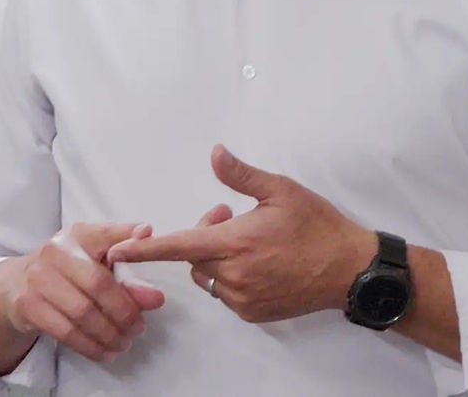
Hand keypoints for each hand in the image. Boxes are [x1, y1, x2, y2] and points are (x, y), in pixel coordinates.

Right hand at [0, 222, 167, 367]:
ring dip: (109, 334)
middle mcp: (55, 252)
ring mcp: (38, 278)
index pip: (106, 236)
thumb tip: (155, 297)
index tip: (149, 253)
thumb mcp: (94, 259)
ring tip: (123, 343)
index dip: (127, 242)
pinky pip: (66, 332)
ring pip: (83, 313)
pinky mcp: (28, 305)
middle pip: (98, 284)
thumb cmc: (66, 271)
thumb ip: (127, 272)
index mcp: (77, 235)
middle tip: (138, 328)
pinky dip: (90, 347)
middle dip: (124, 312)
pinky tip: (104, 352)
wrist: (15, 284)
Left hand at [105, 145, 371, 322]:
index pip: (177, 247)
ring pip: (208, 276)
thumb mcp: (281, 191)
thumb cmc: (318, 227)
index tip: (116, 253)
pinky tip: (258, 263)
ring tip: (247, 240)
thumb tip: (215, 153)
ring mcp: (244, 299)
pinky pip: (225, 294)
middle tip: (229, 216)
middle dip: (202, 235)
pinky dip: (230, 277)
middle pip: (193, 257)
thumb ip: (241, 175)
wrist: (351, 271)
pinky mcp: (254, 314)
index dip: (143, 250)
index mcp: (236, 243)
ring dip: (216, 258)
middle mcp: (235, 275)